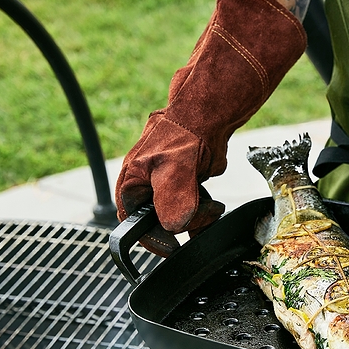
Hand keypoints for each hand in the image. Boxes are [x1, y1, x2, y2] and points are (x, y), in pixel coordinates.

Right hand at [114, 0, 305, 255]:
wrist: (217, 101)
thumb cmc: (189, 125)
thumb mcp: (178, 167)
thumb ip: (173, 200)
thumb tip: (175, 227)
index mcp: (132, 180)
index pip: (133, 224)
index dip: (154, 240)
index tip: (176, 246)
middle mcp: (147, 181)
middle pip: (160, 222)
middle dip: (182, 224)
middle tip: (202, 215)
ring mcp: (169, 179)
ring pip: (180, 215)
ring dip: (197, 215)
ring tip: (210, 203)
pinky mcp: (188, 177)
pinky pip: (195, 204)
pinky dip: (207, 204)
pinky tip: (212, 191)